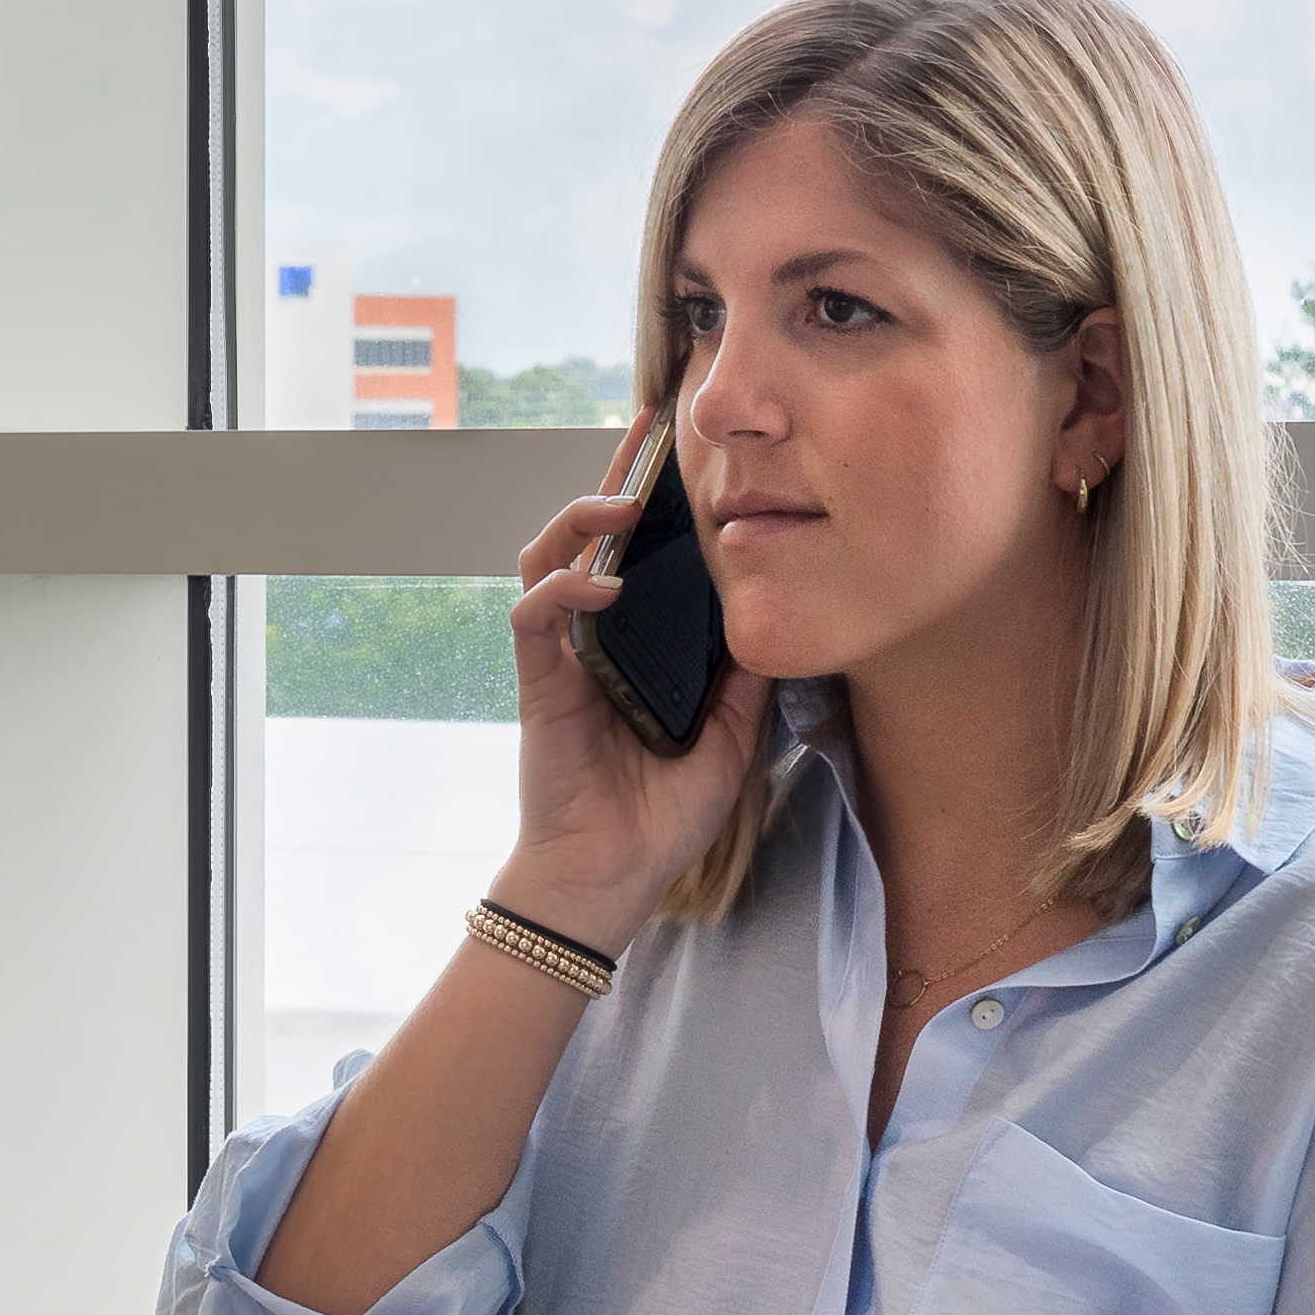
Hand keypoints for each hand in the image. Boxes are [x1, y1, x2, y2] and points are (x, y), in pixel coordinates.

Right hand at [489, 463, 774, 953]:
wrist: (610, 880)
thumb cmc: (661, 820)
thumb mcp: (731, 741)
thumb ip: (747, 683)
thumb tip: (780, 620)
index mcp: (634, 649)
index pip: (637, 559)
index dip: (649, 504)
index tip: (674, 456)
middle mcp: (592, 642)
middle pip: (588, 540)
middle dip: (612, 482)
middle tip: (641, 434)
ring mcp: (560, 658)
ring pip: (547, 561)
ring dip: (579, 523)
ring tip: (620, 502)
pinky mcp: (538, 684)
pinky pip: (533, 617)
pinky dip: (563, 589)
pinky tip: (602, 582)